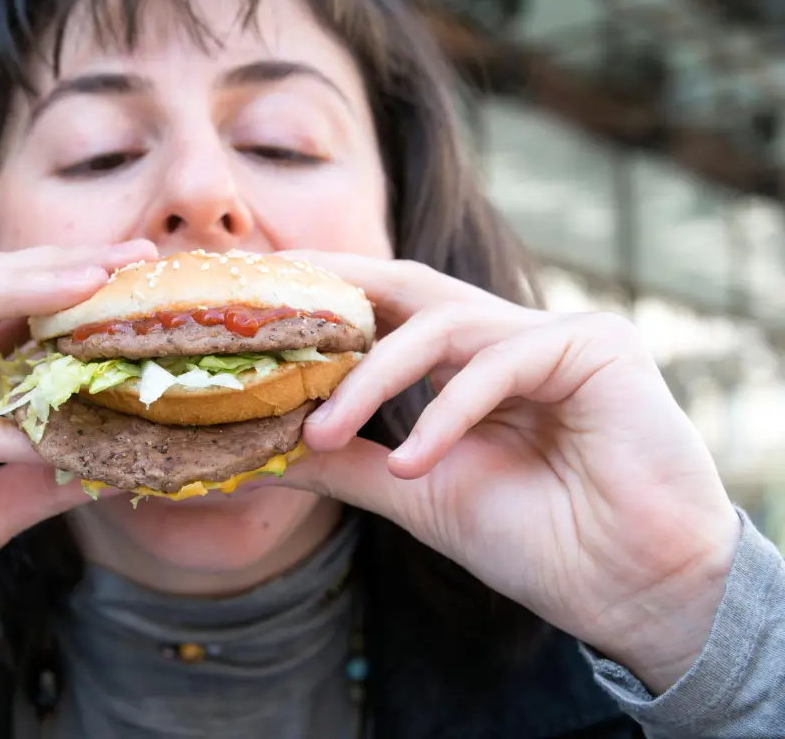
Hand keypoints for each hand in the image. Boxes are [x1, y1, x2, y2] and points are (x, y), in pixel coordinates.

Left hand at [282, 253, 739, 693]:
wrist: (633, 591)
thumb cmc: (536, 540)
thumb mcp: (413, 491)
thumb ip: (345, 460)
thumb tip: (261, 446)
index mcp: (466, 362)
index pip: (384, 310)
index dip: (318, 301)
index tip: (245, 307)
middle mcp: (505, 335)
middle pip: (404, 288)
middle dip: (331, 291)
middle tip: (257, 311)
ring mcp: (552, 334)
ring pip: (439, 325)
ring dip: (369, 379)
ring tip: (321, 433)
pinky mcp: (596, 347)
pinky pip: (499, 364)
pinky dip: (446, 413)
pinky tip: (414, 465)